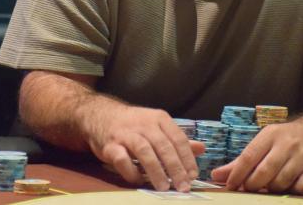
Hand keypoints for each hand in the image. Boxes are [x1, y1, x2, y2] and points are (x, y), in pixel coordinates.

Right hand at [87, 105, 202, 191]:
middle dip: (175, 168)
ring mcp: (126, 134)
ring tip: (164, 187)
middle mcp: (144, 124)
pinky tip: (138, 181)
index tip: (193, 175)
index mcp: (159, 119)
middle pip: (164, 146)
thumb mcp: (157, 126)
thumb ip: (178, 139)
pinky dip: (131, 172)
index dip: (187, 158)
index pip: (178, 138)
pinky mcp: (110, 145)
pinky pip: (122, 159)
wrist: (101, 115)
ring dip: (156, 171)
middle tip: (183, 186)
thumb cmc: (134, 124)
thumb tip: (202, 149)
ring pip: (144, 151)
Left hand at [212, 117, 302, 193]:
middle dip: (253, 185)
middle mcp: (287, 144)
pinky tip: (288, 184)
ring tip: (270, 183)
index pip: (249, 156)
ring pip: (280, 184)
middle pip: (263, 173)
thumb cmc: (284, 139)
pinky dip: (291, 191)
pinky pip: (299, 189)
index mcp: (270, 134)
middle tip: (250, 188)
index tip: (230, 186)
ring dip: (271, 189)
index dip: (237, 174)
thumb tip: (216, 176)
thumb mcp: (263, 142)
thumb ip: (241, 161)